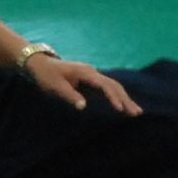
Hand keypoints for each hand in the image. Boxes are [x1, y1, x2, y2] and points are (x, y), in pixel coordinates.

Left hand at [28, 54, 144, 115]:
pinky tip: (124, 106)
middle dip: (126, 99)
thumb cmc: (47, 76)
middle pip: (114, 86)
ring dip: (125, 99)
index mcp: (86, 73)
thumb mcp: (55, 87)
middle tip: (137, 113)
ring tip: (136, 111)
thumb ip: (70, 96)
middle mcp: (93, 73)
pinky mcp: (91, 82)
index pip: (104, 85)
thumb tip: (83, 106)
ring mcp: (93, 77)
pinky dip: (118, 97)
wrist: (40, 64)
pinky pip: (108, 89)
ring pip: (113, 87)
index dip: (113, 97)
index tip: (120, 109)